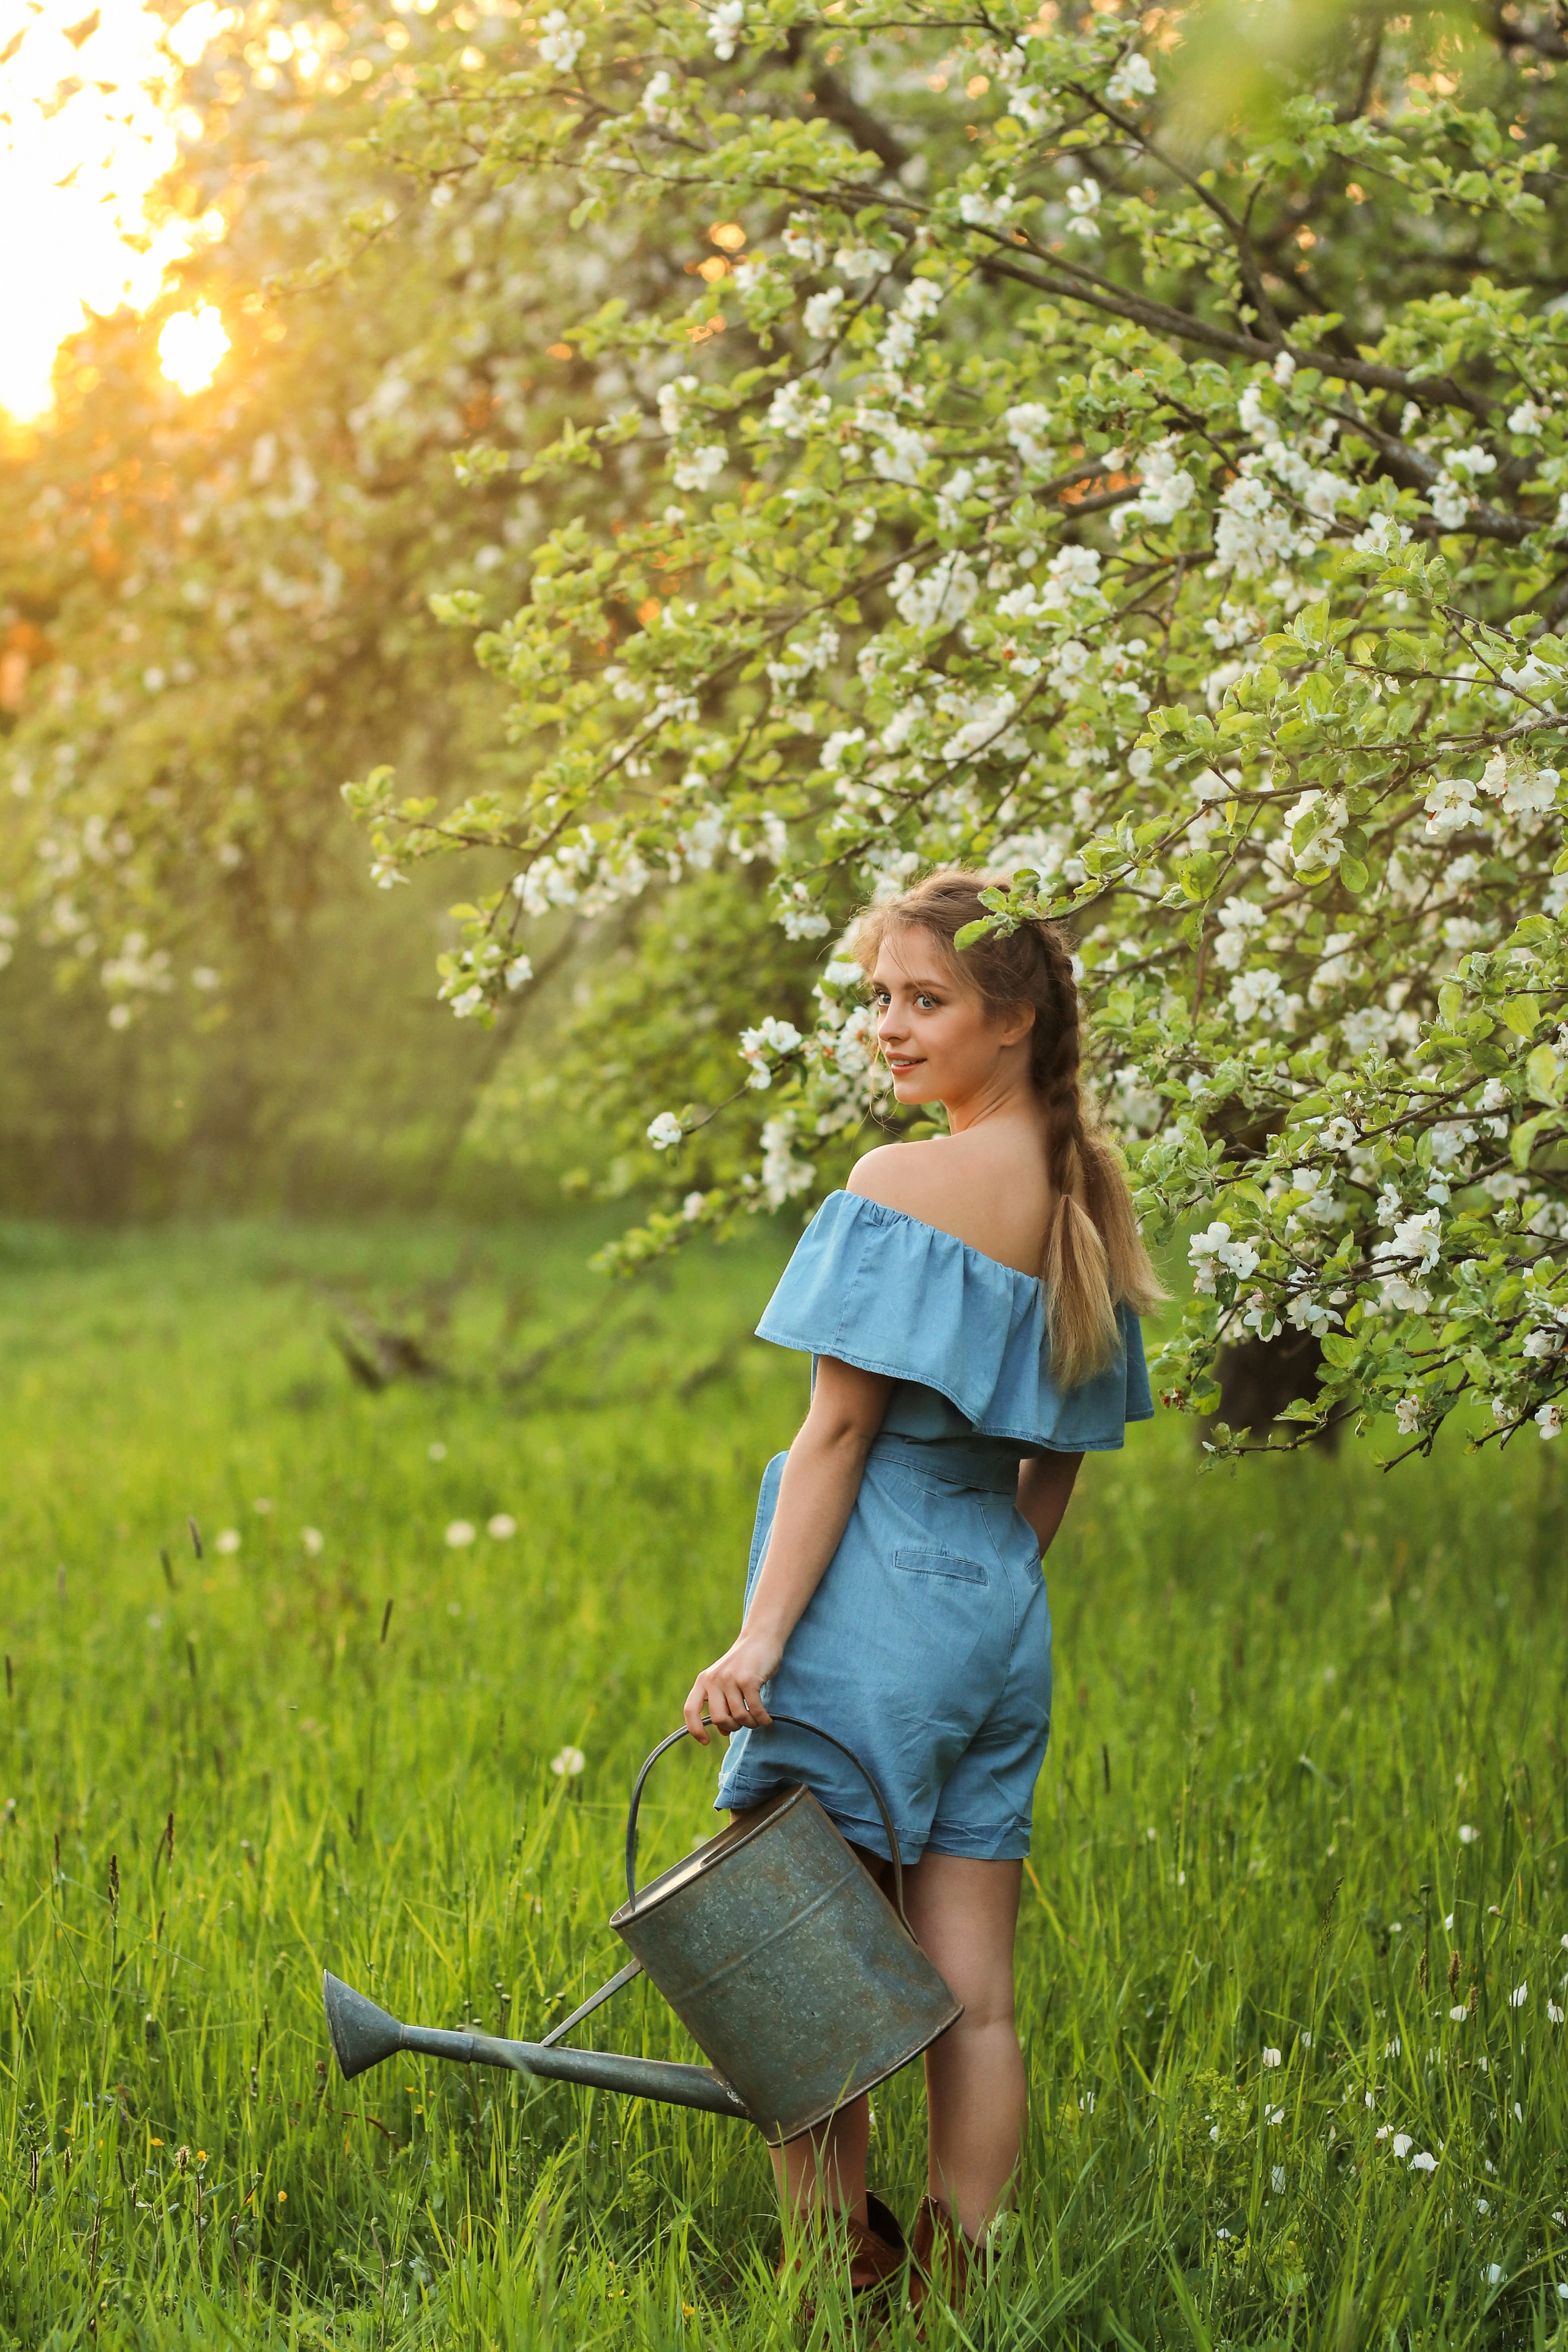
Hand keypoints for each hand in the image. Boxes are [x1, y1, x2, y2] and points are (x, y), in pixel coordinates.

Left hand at [683, 1628, 783, 1743]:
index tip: (706, 1742)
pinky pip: (755, 1710)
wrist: (761, 1638)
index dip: (695, 1730)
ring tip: (758, 1719)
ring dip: (751, 1723)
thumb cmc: (744, 1664)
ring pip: (739, 1717)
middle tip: (745, 1723)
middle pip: (719, 1719)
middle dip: (734, 1727)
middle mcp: (713, 1680)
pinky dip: (763, 1719)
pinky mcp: (748, 1679)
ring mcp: (730, 1679)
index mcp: (703, 1681)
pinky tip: (767, 1719)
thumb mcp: (726, 1681)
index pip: (690, 1710)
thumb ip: (721, 1703)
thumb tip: (722, 1732)